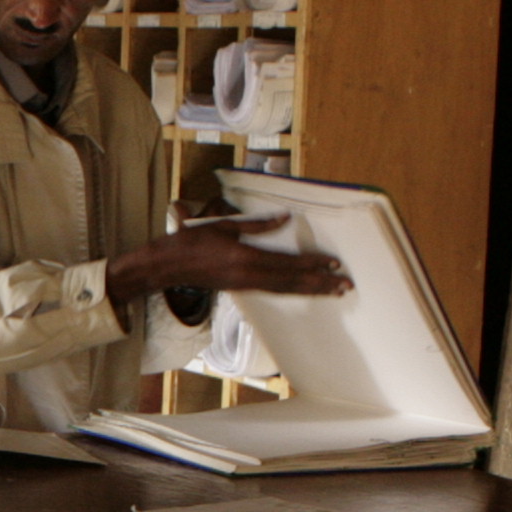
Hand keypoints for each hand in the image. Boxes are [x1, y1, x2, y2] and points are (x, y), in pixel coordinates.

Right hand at [106, 214, 352, 304]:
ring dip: (311, 290)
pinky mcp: (241, 288)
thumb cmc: (190, 242)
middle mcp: (248, 276)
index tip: (334, 264)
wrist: (165, 266)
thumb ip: (256, 224)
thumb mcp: (223, 225)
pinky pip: (274, 290)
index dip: (313, 264)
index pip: (287, 263)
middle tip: (345, 286)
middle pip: (292, 282)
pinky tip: (304, 289)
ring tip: (333, 292)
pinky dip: (293, 290)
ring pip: (285, 289)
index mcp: (244, 258)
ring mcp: (245, 285)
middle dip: (321, 284)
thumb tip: (285, 219)